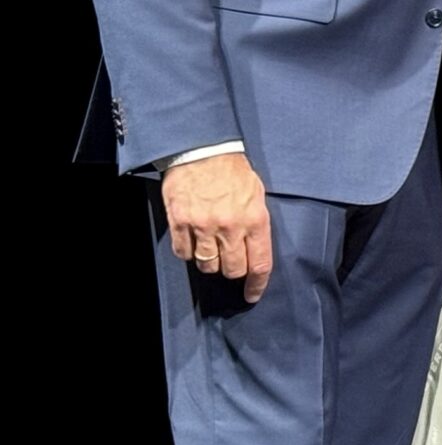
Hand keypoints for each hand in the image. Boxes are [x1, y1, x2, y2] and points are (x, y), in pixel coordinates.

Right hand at [162, 151, 271, 303]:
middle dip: (232, 270)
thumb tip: (253, 250)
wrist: (202, 150)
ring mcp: (203, 226)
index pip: (259, 264)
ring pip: (207, 264)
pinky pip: (183, 252)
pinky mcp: (180, 222)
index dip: (256, 285)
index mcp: (255, 220)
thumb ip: (256, 223)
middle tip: (230, 262)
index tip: (252, 294)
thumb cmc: (233, 172)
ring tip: (210, 247)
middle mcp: (230, 227)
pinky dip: (188, 252)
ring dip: (210, 261)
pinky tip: (193, 241)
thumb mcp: (257, 195)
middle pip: (232, 269)